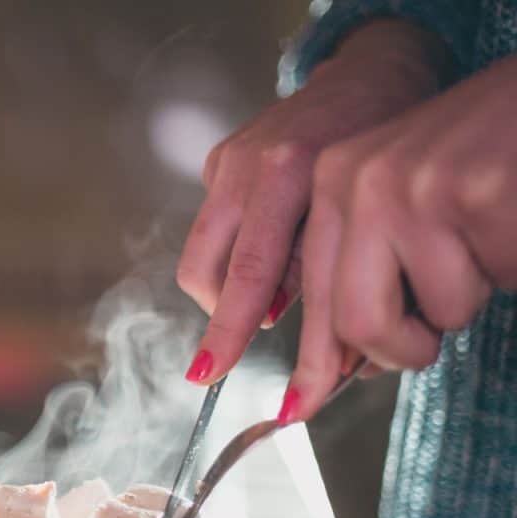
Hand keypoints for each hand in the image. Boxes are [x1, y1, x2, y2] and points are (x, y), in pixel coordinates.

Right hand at [176, 20, 451, 384]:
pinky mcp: (217, 160)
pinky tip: (274, 244)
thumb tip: (277, 324)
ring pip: (203, 255)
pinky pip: (214, 229)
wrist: (368, 78)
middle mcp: (247, 162)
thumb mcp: (364, 210)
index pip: (248, 270)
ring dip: (232, 288)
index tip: (207, 373)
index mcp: (290, 170)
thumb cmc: (380, 151)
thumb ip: (318, 265)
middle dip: (219, 316)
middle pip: (204, 269)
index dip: (227, 328)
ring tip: (277, 288)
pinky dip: (237, 254)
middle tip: (245, 337)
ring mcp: (226, 160)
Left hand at [281, 51, 516, 422]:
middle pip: (352, 321)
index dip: (305, 358)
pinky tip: (504, 227)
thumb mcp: (400, 208)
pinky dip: (502, 272)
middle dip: (398, 349)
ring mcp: (407, 185)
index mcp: (328, 181)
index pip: (303, 290)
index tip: (291, 410)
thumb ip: (364, 273)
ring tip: (480, 245)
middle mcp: (353, 179)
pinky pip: (480, 288)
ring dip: (461, 302)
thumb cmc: (478, 164)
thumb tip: (346, 365)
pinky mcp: (466, 193)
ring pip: (426, 315)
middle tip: (423, 345)